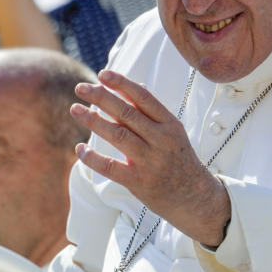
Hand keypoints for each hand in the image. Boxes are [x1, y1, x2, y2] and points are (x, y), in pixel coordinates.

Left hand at [69, 69, 231, 246]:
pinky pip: (111, 167)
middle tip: (80, 88)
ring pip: (118, 135)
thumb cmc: (179, 160)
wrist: (195, 197)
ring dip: (94, 121)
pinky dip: (93, 158)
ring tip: (75, 109)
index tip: (103, 74)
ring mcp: (150, 161)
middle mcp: (161, 140)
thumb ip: (153, 112)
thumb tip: (136, 86)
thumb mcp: (173, 133)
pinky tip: (80, 149)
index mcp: (170, 124)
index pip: (144, 98)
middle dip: (101, 97)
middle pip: (127, 113)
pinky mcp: (139, 182)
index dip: (122, 84)